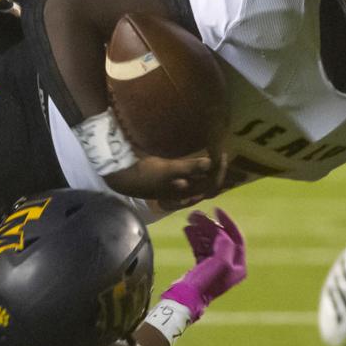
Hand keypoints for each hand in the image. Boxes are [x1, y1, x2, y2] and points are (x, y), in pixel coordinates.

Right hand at [105, 149, 223, 201]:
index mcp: (187, 193)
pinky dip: (199, 168)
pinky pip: (193, 175)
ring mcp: (179, 187)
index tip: (221, 153)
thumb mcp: (168, 170)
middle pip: (208, 184)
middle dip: (217, 170)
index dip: (219, 171)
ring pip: (201, 180)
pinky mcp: (173, 179)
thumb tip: (210, 163)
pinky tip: (200, 158)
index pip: (211, 185)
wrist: (124, 177)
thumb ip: (189, 167)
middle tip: (221, 152)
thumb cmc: (146, 174)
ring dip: (209, 169)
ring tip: (214, 154)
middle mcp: (186, 193)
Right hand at [162, 208, 246, 319]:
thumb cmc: (206, 282)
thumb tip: (221, 233)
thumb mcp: (221, 262)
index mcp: (238, 266)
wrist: (185, 298)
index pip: (236, 237)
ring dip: (200, 229)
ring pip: (209, 241)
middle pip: (221, 238)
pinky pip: (200, 247)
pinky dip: (195, 238)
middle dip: (209, 225)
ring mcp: (215, 266)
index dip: (227, 222)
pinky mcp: (202, 267)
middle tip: (196, 214)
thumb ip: (225, 244)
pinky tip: (187, 229)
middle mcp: (229, 265)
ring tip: (189, 219)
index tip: (216, 210)